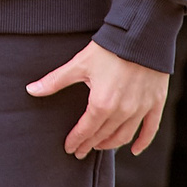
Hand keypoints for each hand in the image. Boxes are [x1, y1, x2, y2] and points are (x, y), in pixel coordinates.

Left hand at [27, 41, 169, 157]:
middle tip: (81, 150)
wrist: (140, 35)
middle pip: (104, 136)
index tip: (69, 148)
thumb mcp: (79, 64)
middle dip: (90, 144)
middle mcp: (123, 112)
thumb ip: (55, 81)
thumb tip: (31, 89)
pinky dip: (142, 142)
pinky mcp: (155, 103)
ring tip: (100, 146)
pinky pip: (150, 129)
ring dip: (111, 144)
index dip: (76, 140)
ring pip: (125, 135)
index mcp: (102, 104)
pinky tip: (134, 150)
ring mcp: (141, 109)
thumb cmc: (108, 49)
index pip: (86, 130)